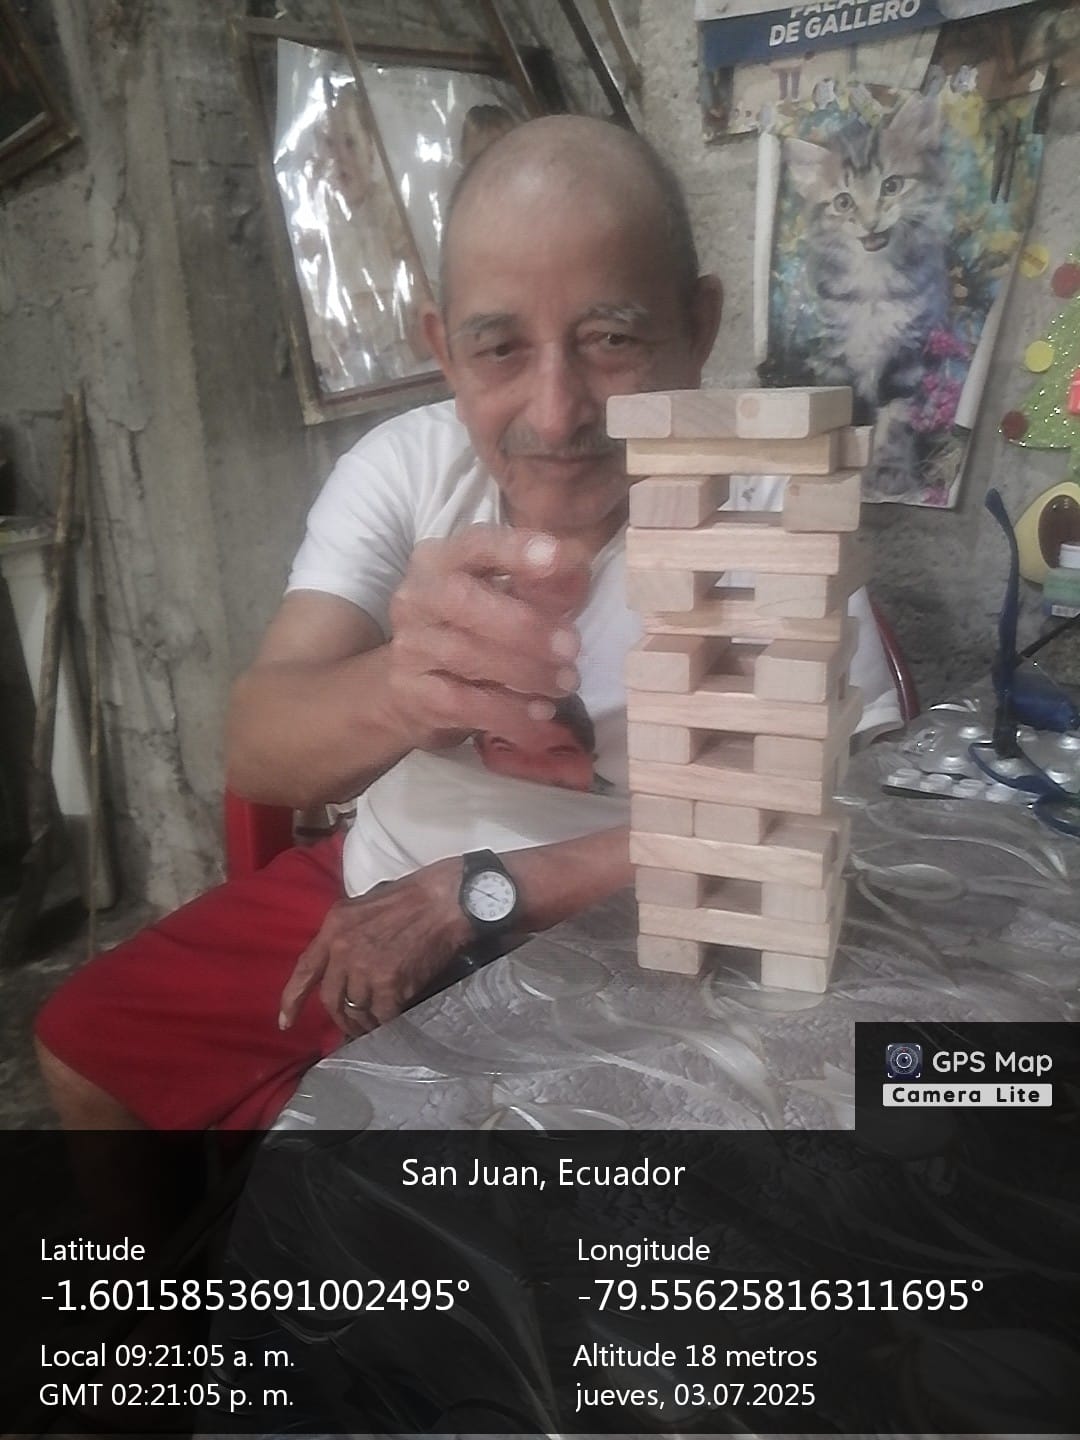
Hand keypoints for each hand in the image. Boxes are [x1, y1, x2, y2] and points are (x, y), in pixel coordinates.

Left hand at [278, 859, 472, 1035]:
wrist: (444, 900)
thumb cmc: (411, 898)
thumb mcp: (363, 906)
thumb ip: (345, 934)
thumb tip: (340, 965)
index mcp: (334, 926)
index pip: (305, 969)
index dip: (291, 999)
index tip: (285, 1022)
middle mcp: (343, 948)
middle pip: (330, 997)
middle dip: (340, 1017)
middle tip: (352, 1026)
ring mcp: (365, 967)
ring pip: (356, 1009)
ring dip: (365, 1020)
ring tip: (377, 1021)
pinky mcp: (389, 983)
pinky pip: (381, 1014)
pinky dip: (386, 1021)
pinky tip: (394, 1017)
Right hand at [385, 526, 589, 751]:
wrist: (412, 688)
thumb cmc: (472, 630)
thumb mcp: (506, 599)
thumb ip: (542, 584)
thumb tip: (578, 568)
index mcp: (443, 561)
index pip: (476, 544)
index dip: (514, 549)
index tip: (556, 557)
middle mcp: (418, 597)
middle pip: (462, 600)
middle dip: (523, 624)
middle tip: (572, 647)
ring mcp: (410, 646)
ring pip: (466, 655)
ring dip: (525, 672)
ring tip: (566, 684)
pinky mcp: (412, 692)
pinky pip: (463, 703)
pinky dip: (508, 712)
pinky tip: (539, 716)